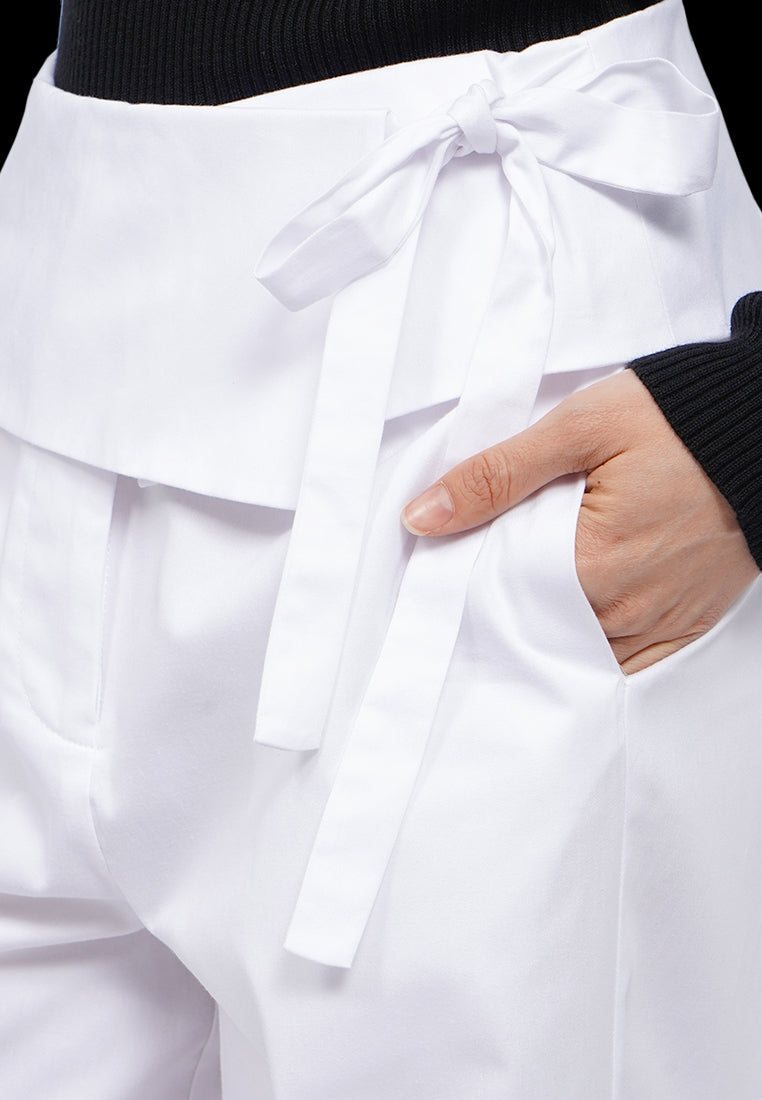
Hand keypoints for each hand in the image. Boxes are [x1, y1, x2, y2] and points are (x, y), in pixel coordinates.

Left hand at [402, 370, 758, 672]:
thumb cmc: (678, 420)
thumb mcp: (578, 428)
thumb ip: (496, 475)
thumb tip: (422, 518)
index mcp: (590, 567)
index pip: (499, 599)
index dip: (472, 579)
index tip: (464, 553)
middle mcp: (626, 611)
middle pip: (537, 630)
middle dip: (508, 605)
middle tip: (499, 563)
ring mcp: (661, 624)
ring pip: (578, 653)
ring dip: (550, 629)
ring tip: (536, 586)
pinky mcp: (687, 625)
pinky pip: (628, 664)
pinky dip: (595, 650)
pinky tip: (575, 625)